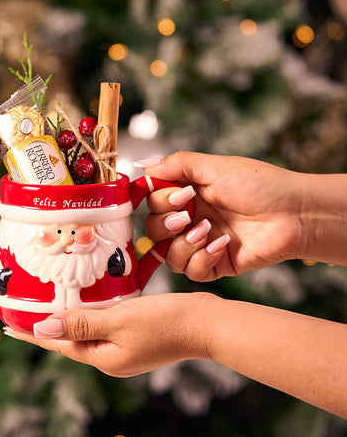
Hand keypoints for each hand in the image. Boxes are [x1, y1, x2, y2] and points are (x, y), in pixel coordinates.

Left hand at [3, 293, 207, 376]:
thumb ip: (81, 324)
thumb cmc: (165, 321)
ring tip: (51, 306)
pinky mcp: (139, 342)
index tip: (8, 327)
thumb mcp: (119, 320)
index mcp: (103, 359)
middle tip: (25, 311)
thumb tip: (43, 329)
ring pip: (89, 335)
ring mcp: (127, 353)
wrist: (207, 325)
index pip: (59, 344)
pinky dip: (92, 318)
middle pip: (72, 341)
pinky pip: (106, 330)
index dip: (34, 333)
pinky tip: (89, 305)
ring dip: (70, 321)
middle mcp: (112, 361)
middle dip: (49, 327)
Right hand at [141, 151, 303, 281]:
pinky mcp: (215, 265)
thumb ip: (177, 164)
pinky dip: (202, 259)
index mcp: (188, 195)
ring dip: (183, 243)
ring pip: (167, 255)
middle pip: (154, 230)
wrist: (294, 213)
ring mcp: (202, 244)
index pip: (152, 203)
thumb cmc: (260, 185)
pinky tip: (223, 245)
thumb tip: (142, 165)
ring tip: (209, 230)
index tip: (177, 195)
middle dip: (166, 224)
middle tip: (188, 214)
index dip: (157, 201)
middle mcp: (191, 219)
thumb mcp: (215, 167)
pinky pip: (190, 272)